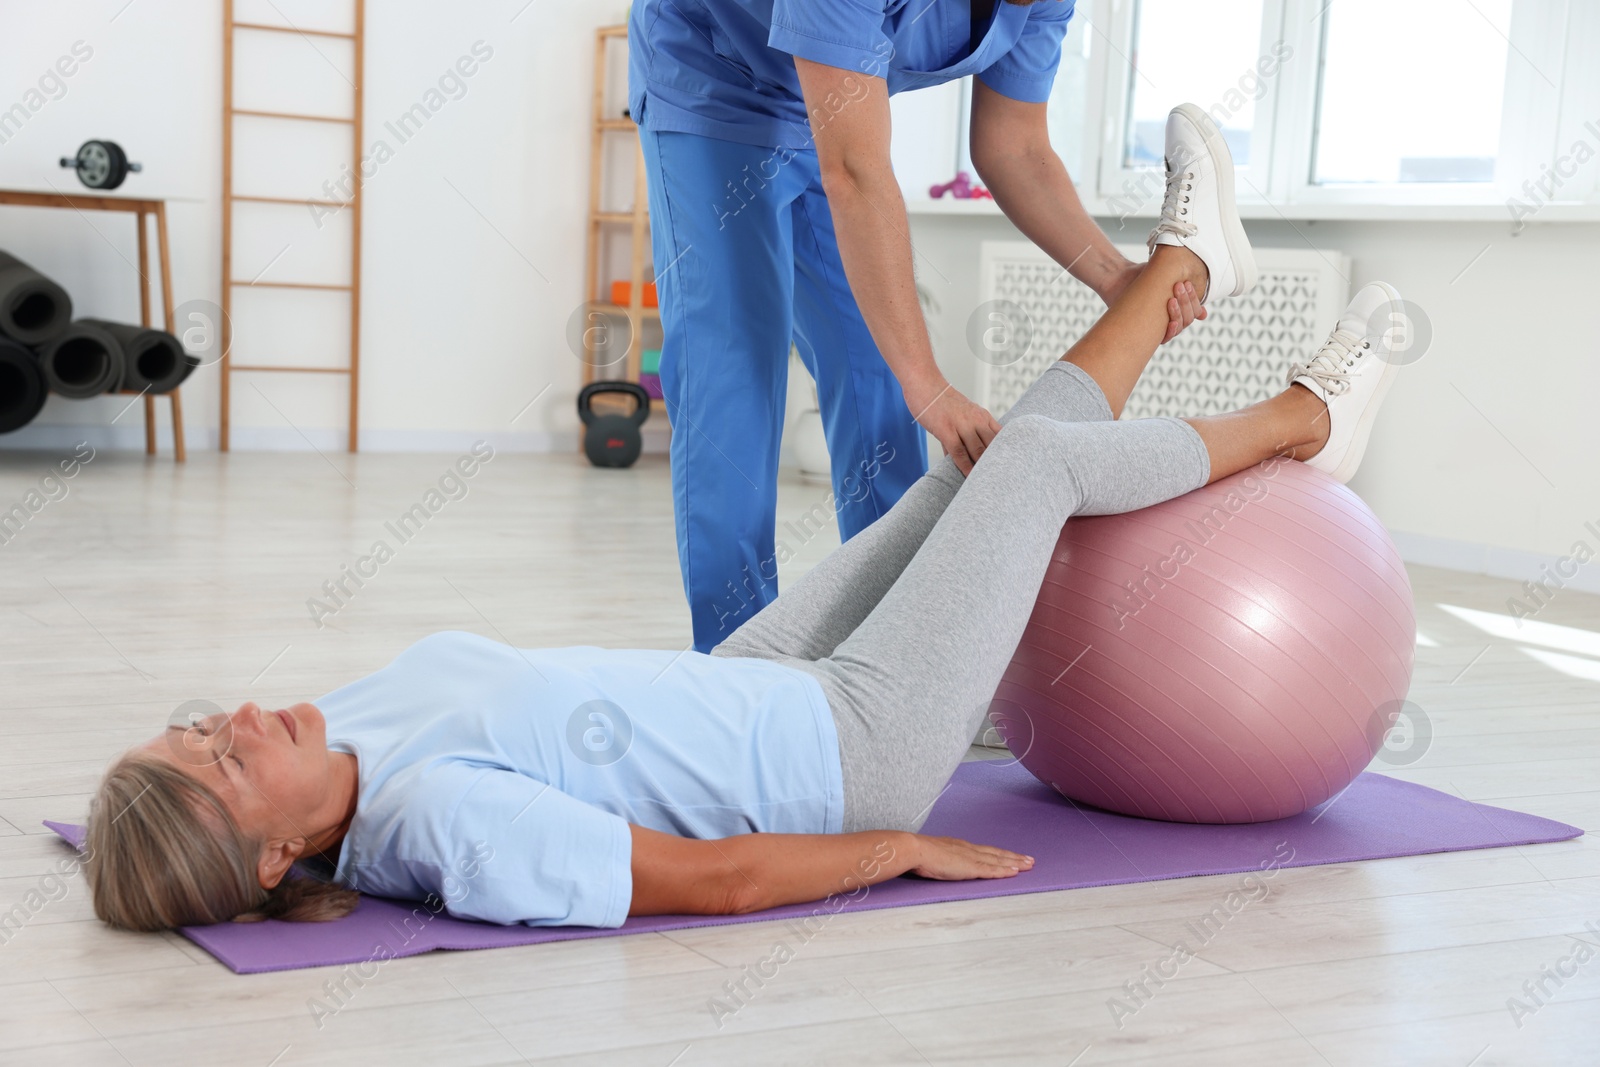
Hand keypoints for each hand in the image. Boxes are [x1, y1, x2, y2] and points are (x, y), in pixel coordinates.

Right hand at [905, 379, 1000, 475]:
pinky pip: (959, 452)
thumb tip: (960, 460)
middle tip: (1002, 479)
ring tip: (987, 483)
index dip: (1007, 453)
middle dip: (997, 463)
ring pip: (978, 450)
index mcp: (983, 416)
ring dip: (982, 468)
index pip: (1001, 437)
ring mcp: (962, 424)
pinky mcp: (946, 430)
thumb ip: (962, 438)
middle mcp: (976, 419)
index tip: (1011, 467)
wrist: (924, 384)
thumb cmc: (940, 402)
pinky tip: (968, 476)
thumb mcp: (959, 417)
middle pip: (993, 446)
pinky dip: (965, 466)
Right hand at [906, 834, 1033, 880]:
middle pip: (997, 853)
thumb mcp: (932, 856)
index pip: (985, 851)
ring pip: (998, 860)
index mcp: (960, 847)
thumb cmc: (917, 853)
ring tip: (1029, 865)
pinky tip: (1015, 872)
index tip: (1012, 856)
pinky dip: (1004, 871)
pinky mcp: (970, 867)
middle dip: (1014, 857)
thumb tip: (935, 865)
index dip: (1000, 854)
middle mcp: (969, 849)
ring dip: (1015, 863)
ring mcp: (970, 857)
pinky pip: (991, 869)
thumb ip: (939, 860)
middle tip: (1030, 860)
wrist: (914, 849)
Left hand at [1098, 261, 1205, 343]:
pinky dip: (1169, 331)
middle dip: (1187, 303)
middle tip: (1180, 286)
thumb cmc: (1142, 277)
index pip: (1194, 312)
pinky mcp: (1144, 335)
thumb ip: (1184, 286)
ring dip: (1178, 314)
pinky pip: (1163, 339)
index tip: (1189, 286)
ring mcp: (1157, 328)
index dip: (1195, 302)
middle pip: (1187, 319)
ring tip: (1171, 298)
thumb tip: (1203, 310)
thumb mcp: (1166, 278)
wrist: (1118, 278)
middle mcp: (1167, 320)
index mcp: (1176, 308)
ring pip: (1178, 328)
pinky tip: (1169, 322)